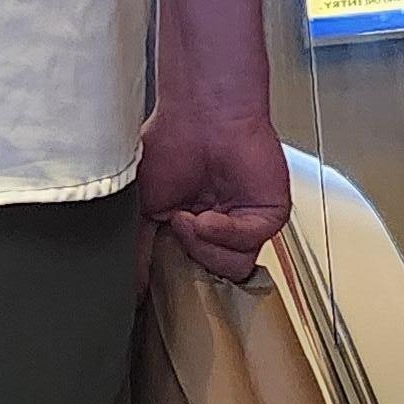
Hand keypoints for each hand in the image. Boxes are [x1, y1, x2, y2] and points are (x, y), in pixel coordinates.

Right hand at [137, 85, 291, 284]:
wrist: (199, 114)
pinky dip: (224, 233)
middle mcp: (222, 228)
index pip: (190, 271)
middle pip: (211, 275)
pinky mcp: (268, 214)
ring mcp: (245, 222)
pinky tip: (205, 216)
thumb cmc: (169, 144)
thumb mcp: (140, 208)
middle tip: (172, 236)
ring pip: (232, 267)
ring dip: (205, 248)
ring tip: (187, 220)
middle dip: (189, 261)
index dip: (175, 277)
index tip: (158, 278)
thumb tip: (135, 289)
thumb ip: (138, 251)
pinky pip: (249, 245)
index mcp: (193, 228)